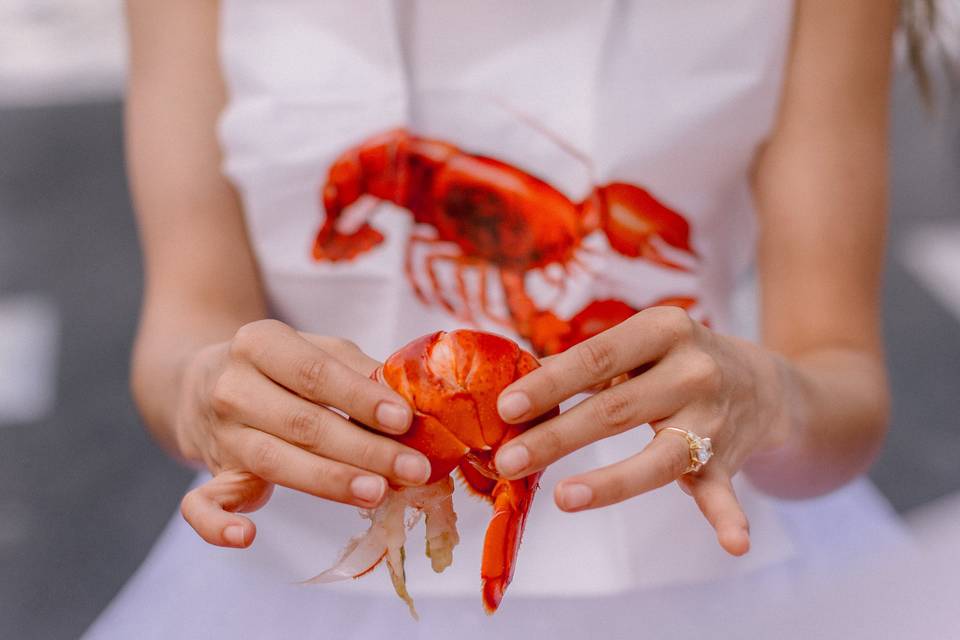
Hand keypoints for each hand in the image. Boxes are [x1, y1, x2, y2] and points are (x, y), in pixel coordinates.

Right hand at [175, 320, 431, 547]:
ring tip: (377, 492)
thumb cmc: (280, 368)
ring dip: (328, 481)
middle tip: (412, 468)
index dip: (361, 398)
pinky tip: (245, 537)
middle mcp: (232, 387)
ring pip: (273, 462)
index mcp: (259, 344)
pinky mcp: (209, 474)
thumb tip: (413, 403)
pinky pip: (200, 505)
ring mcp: (218, 434)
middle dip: (363, 449)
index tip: (404, 420)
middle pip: (302, 423)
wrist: (202, 383)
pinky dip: (216, 524)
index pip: (315, 373)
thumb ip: (360, 372)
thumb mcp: (316, 350)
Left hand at [493, 306, 790, 555]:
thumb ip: (585, 367)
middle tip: (507, 461)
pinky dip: (730, 518)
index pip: (597, 356)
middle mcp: (692, 370)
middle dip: (556, 437)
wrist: (762, 382)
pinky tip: (734, 544)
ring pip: (657, 455)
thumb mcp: (638, 345)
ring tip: (563, 498)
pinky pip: (724, 492)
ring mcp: (712, 418)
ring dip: (610, 481)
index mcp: (663, 330)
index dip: (550, 383)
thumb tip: (512, 393)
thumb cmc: (674, 361)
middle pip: (615, 409)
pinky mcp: (727, 460)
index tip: (506, 407)